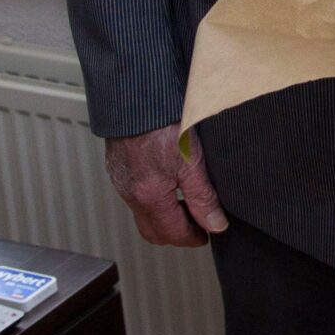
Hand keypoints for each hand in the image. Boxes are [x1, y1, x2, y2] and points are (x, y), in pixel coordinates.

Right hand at [104, 124, 227, 247]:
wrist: (135, 96)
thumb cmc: (162, 122)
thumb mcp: (192, 161)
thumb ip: (203, 197)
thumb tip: (215, 224)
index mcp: (149, 196)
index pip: (171, 234)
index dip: (192, 238)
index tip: (207, 235)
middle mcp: (131, 193)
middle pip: (152, 231)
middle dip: (176, 233)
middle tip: (199, 225)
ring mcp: (122, 180)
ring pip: (143, 213)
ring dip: (165, 215)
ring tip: (188, 202)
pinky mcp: (119, 166)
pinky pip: (135, 194)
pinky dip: (153, 198)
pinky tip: (169, 182)